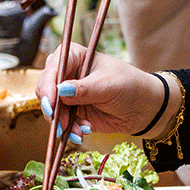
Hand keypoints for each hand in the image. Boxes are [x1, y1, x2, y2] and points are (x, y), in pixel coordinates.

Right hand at [35, 43, 168, 138]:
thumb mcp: (108, 85)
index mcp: (74, 57)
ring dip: (62, 123)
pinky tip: (83, 132)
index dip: (48, 86)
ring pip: (51, 109)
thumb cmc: (129, 85)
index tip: (51, 104)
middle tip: (61, 124)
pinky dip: (70, 130)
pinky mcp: (72, 112)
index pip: (53, 68)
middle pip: (45, 89)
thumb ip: (84, 89)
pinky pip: (61, 122)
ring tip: (80, 132)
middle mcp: (67, 74)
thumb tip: (61, 90)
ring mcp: (68, 94)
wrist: (143, 108)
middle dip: (52, 109)